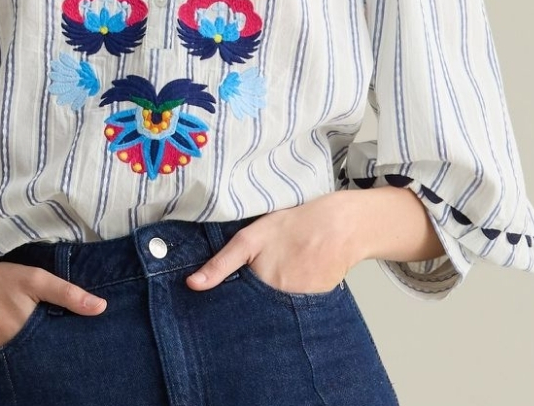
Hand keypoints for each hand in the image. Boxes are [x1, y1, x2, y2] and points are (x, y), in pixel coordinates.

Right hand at [0, 256, 107, 356]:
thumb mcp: (34, 280)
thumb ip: (68, 293)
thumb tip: (101, 308)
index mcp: (31, 338)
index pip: (60, 351)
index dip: (73, 348)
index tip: (88, 346)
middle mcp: (15, 356)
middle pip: (43, 359)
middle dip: (55, 354)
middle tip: (70, 347)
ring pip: (26, 360)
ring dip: (37, 354)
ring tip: (49, 344)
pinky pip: (9, 360)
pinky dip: (18, 353)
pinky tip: (24, 342)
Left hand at [186, 191, 366, 293]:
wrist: (341, 225)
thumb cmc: (294, 224)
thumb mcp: (251, 237)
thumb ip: (222, 263)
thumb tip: (192, 285)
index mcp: (259, 283)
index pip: (238, 308)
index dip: (233, 304)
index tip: (227, 303)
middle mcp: (279, 299)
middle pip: (260, 310)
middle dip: (257, 301)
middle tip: (268, 274)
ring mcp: (301, 304)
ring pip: (280, 309)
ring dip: (278, 298)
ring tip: (288, 270)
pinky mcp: (319, 305)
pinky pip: (301, 307)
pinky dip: (299, 295)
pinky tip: (303, 273)